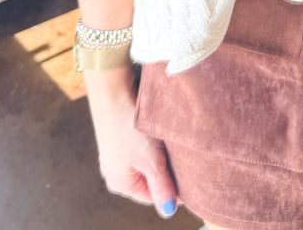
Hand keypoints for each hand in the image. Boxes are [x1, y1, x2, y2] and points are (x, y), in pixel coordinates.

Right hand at [83, 67, 178, 218]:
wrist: (113, 92)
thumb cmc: (130, 128)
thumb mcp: (151, 160)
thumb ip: (162, 186)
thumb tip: (169, 211)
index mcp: (119, 183)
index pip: (152, 196)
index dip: (172, 188)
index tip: (189, 176)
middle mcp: (114, 170)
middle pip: (148, 178)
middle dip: (165, 169)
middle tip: (181, 156)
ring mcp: (115, 152)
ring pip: (145, 160)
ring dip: (159, 153)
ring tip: (168, 141)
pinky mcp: (118, 135)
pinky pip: (139, 145)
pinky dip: (151, 140)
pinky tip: (157, 130)